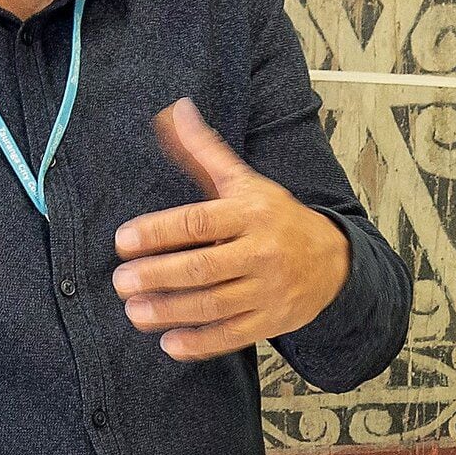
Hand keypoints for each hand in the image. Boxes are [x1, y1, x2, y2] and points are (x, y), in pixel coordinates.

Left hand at [112, 99, 353, 361]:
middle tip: (121, 282)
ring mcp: (269, 290)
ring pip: (214, 305)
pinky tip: (170, 343)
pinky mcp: (272, 321)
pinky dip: (200, 343)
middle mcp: (262, 251)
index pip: (199, 222)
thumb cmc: (276, 218)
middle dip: (158, 275)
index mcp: (251, 212)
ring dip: (170, 311)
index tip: (123, 241)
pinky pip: (233, 335)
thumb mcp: (245, 181)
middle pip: (203, 267)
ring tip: (134, 312)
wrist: (333, 261)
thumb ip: (204, 152)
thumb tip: (174, 111)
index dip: (158, 231)